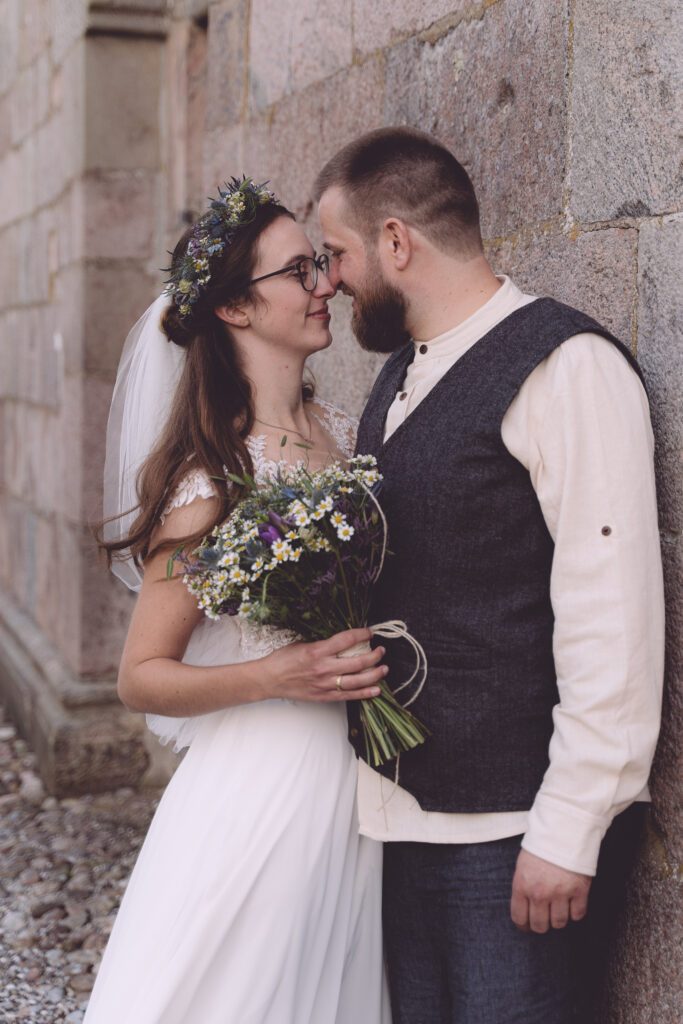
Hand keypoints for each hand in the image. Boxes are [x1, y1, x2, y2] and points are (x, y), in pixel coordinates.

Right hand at [258, 628, 386, 702]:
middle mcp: (324, 668)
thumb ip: (324, 645)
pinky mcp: (324, 696)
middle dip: (374, 655)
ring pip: (357, 680)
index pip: (347, 640)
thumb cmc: (283, 660)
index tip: (369, 633)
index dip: (362, 635)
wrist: (269, 680)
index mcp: (317, 651)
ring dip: (374, 674)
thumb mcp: (303, 644)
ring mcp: (325, 684)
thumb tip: (343, 642)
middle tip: (381, 651)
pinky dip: (365, 693)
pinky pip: (349, 696)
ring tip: (384, 669)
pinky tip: (376, 689)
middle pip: (357, 662)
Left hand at [510, 849, 591, 933]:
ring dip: (559, 919)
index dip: (524, 925)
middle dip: (542, 925)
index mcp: (522, 885)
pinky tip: (572, 903)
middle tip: (545, 919)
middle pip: (540, 926)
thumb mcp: (523, 865)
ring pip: (559, 923)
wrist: (563, 830)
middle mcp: (540, 893)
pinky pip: (577, 915)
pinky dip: (575, 912)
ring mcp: (560, 893)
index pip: (519, 918)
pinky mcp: (579, 891)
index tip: (527, 926)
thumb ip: (523, 887)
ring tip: (559, 909)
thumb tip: (526, 908)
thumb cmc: (541, 846)